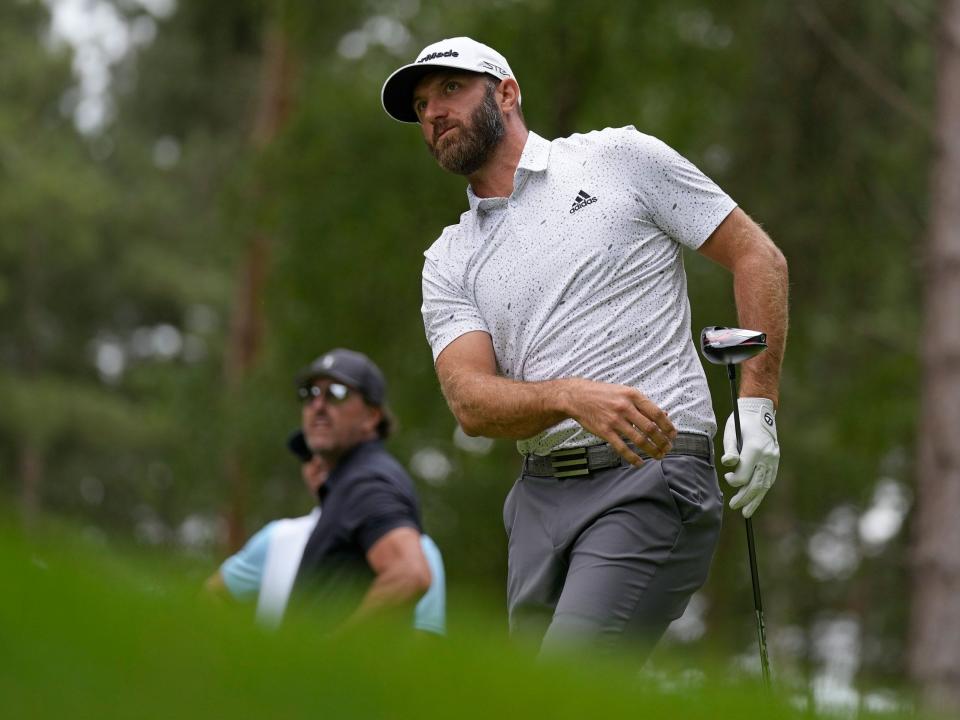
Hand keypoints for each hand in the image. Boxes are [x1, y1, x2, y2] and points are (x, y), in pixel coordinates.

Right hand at [563, 379, 676, 465]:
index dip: (668, 426)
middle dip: (662, 441)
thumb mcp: (624, 392)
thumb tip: (663, 415)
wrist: (577, 396)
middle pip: (650, 428)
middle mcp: (625, 407)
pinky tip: (639, 462)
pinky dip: (632, 457)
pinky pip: (622, 448)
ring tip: (658, 456)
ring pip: (639, 440)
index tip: (673, 435)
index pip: (656, 413)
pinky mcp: (605, 431)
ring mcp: (614, 420)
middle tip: (667, 448)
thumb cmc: (602, 393)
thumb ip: (643, 404)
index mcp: (633, 396)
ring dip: (652, 450)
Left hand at [721, 398, 778, 517]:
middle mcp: (767, 456)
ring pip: (765, 484)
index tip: (727, 477)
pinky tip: (756, 498)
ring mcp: (773, 458)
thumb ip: (730, 450)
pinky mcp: (775, 459)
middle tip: (734, 506)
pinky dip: (762, 490)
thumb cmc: (741, 422)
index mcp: (755, 449)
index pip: (745, 474)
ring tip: (746, 512)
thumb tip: (728, 463)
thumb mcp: (731, 432)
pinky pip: (770, 479)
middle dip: (745, 498)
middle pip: (756, 484)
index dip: (734, 481)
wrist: (760, 409)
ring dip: (755, 499)